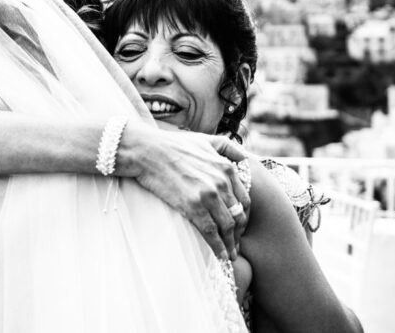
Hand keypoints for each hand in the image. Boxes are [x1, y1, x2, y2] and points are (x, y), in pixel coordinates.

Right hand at [117, 121, 249, 259]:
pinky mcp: (193, 206)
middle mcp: (222, 182)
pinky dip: (218, 246)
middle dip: (239, 233)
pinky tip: (221, 255)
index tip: (240, 225)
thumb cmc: (174, 145)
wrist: (150, 151)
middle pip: (238, 215)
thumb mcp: (206, 139)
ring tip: (230, 254)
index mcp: (227, 167)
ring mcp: (209, 195)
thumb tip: (243, 157)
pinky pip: (211, 231)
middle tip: (236, 243)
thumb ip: (228, 147)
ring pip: (227, 226)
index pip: (245, 199)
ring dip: (231, 244)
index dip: (244, 215)